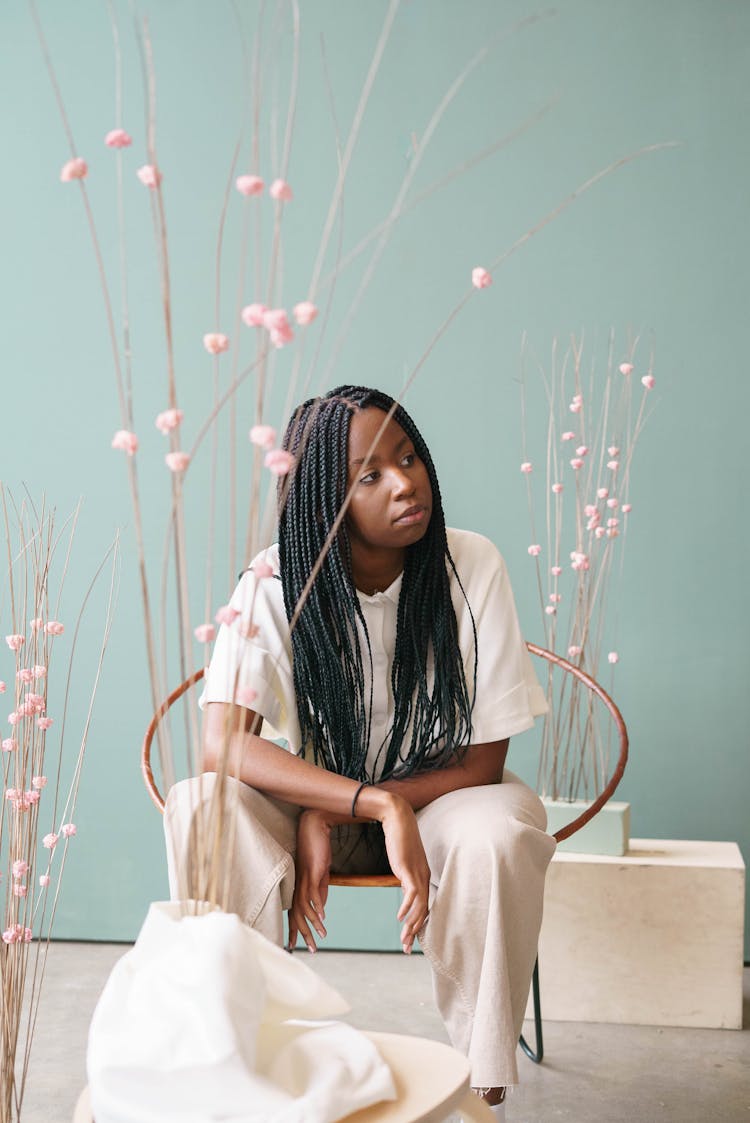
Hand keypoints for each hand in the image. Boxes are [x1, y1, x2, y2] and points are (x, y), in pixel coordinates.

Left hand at [288, 809, 330, 952]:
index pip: (293, 913)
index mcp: (299, 887)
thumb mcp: (321, 874)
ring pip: (304, 908)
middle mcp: (298, 885)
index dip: (293, 931)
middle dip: (303, 935)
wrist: (315, 826)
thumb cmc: (317, 849)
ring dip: (313, 924)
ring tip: (323, 936)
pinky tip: (323, 917)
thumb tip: (321, 908)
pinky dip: (318, 907)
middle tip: (312, 950)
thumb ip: (320, 891)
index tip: (294, 946)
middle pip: (297, 915)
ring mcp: (304, 879)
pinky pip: (312, 893)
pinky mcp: (311, 872)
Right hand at [379, 794, 430, 953]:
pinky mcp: (409, 869)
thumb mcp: (403, 863)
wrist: (398, 819)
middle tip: (406, 949)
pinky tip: (400, 917)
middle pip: (423, 911)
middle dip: (414, 932)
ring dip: (411, 925)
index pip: (423, 907)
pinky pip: (411, 893)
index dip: (418, 926)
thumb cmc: (399, 839)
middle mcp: (424, 877)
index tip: (409, 940)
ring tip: (403, 939)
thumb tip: (404, 889)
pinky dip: (407, 907)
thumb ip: (405, 877)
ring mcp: (417, 873)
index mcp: (423, 877)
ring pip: (419, 906)